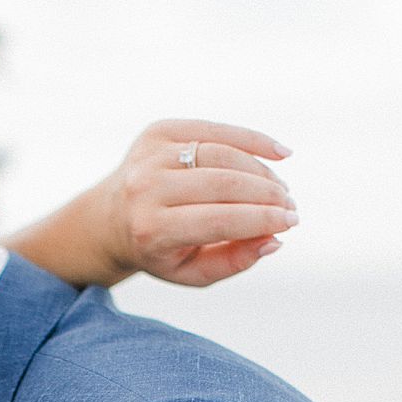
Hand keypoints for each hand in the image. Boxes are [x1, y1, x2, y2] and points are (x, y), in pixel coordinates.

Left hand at [89, 118, 297, 287]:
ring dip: (261, 171)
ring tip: (281, 190)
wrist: (110, 219)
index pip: (218, 220)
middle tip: (290, 206)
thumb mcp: (191, 272)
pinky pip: (214, 129)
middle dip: (267, 195)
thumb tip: (274, 240)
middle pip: (223, 184)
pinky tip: (279, 154)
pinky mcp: (159, 130)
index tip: (292, 222)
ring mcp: (150, 154)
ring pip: (223, 154)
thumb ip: (232, 261)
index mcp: (151, 229)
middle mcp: (145, 188)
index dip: (261, 220)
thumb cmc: (160, 251)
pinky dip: (251, 140)